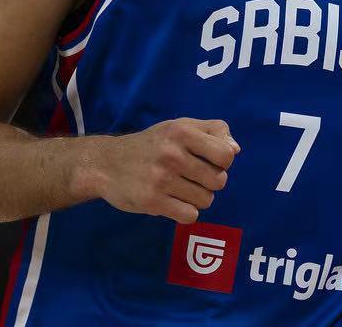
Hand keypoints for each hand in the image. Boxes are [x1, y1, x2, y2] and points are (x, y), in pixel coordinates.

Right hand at [92, 117, 238, 222]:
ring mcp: (161, 179)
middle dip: (211, 181)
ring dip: (198, 197)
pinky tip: (173, 201)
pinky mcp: (152, 202)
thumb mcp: (180, 126)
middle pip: (219, 181)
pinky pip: (190, 215)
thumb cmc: (152, 144)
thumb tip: (235, 150)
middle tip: (193, 176)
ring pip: (206, 200)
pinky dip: (186, 212)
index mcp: (182, 131)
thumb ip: (213, 131)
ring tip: (180, 188)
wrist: (107, 163)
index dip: (223, 162)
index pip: (226, 155)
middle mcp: (172, 154)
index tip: (210, 161)